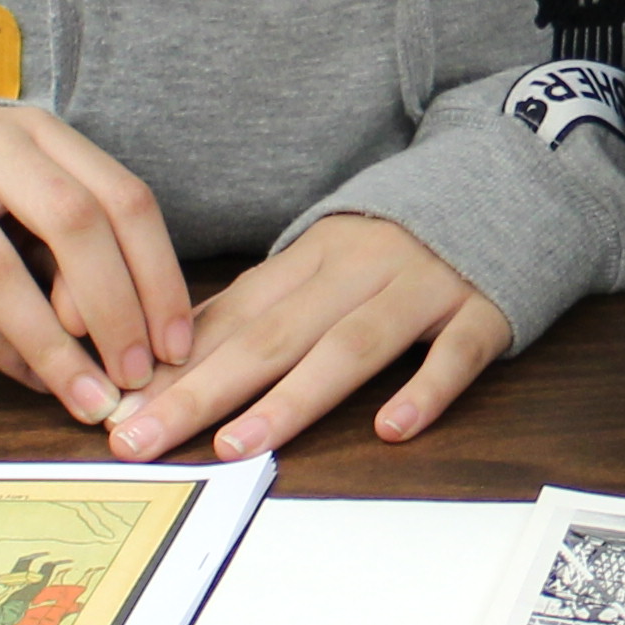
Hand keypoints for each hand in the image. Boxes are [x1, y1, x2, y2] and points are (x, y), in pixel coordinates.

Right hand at [0, 103, 194, 421]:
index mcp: (43, 129)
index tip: (174, 344)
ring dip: (49, 346)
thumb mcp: (40, 201)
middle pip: (71, 222)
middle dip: (111, 310)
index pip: (123, 197)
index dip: (158, 276)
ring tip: (83, 395)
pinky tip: (31, 375)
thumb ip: (84, 251)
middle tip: (132, 376)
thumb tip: (124, 334)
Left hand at [100, 213, 512, 463]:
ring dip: (291, 398)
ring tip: (237, 445)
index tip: (117, 412)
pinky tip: (392, 428)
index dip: (172, 367)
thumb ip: (258, 306)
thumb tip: (173, 356)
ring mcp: (420, 290)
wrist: (507, 180)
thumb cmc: (400, 239)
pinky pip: (454, 354)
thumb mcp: (323, 258)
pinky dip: (424, 389)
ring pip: (349, 346)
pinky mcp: (482, 310)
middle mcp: (356, 271)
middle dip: (200, 392)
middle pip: (270, 337)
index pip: (229, 318)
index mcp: (310, 259)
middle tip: (141, 440)